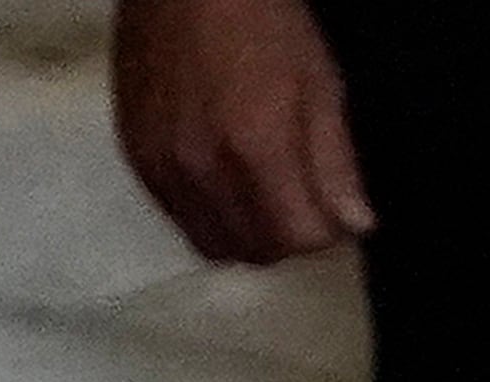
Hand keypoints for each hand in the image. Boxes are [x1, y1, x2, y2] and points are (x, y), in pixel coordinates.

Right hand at [113, 0, 374, 265]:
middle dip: (285, 235)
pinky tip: (220, 176)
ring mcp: (161, 165)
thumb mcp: (320, 86)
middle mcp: (201, 168)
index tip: (330, 207)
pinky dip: (206, 212)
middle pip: (256, 250)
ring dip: (244, 230)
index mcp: (256, 150)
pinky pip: (177, 216)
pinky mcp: (134, 155)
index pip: (300, 240)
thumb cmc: (263, 22)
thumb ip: (336, 165)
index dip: (325, 231)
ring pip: (212, 243)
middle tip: (296, 197)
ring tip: (257, 189)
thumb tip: (355, 226)